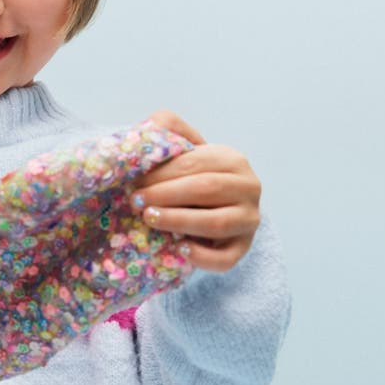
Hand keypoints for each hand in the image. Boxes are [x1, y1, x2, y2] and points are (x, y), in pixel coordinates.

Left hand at [130, 111, 261, 271]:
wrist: (210, 210)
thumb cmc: (189, 178)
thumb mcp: (181, 150)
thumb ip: (167, 129)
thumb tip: (152, 127)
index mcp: (233, 160)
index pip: (196, 164)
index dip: (163, 173)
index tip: (135, 183)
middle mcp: (249, 188)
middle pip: (207, 189)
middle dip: (166, 195)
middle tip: (136, 201)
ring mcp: (249, 220)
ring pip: (216, 223)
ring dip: (179, 221)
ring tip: (150, 219)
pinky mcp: (243, 248)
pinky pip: (225, 258)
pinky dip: (202, 256)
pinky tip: (178, 249)